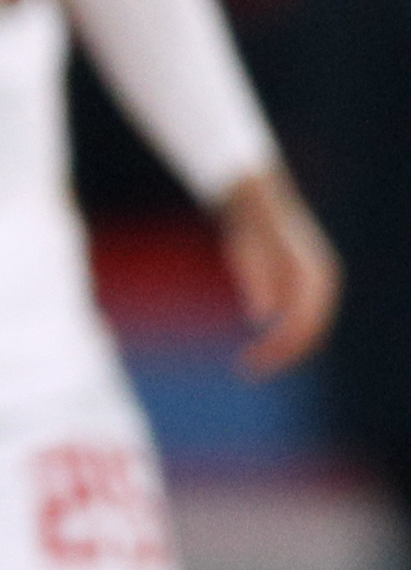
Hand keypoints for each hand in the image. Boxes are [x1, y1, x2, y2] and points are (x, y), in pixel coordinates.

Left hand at [217, 166, 338, 378]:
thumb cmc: (249, 225)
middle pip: (309, 331)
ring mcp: (316, 286)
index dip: (283, 347)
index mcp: (314, 275)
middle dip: (283, 354)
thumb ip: (257, 279)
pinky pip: (298, 321)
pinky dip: (282, 338)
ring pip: (305, 330)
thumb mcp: (247, 250)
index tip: (257, 362)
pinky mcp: (303, 289)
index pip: (305, 323)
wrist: (255, 199)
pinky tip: (262, 348)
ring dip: (282, 350)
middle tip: (249, 370)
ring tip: (252, 364)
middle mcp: (322, 284)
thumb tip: (260, 317)